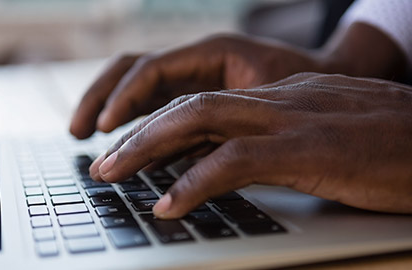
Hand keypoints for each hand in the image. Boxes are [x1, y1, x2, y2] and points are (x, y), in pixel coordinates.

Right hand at [69, 34, 317, 138]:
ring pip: (137, 88)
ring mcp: (192, 78)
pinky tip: (126, 144)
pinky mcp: (194, 96)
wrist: (324, 78)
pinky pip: (155, 107)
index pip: (150, 69)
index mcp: (209, 52)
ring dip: (108, 110)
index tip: (105, 128)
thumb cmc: (301, 83)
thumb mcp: (264, 96)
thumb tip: (179, 151)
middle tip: (77, 132)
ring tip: (85, 136)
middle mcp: (194, 61)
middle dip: (99, 99)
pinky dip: (136, 125)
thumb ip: (222, 117)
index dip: (124, 98)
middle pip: (130, 71)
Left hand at [89, 73, 411, 217]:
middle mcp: (277, 101)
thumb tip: (238, 165)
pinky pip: (235, 159)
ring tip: (112, 172)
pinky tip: (168, 203)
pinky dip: (195, 180)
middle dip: (139, 133)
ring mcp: (290, 119)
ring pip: (199, 120)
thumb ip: (281, 142)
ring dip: (149, 147)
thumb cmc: (391, 145)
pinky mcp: (307, 148)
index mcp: (280, 99)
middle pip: (189, 106)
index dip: (160, 127)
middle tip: (103, 161)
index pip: (204, 105)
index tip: (130, 150)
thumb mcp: (325, 136)